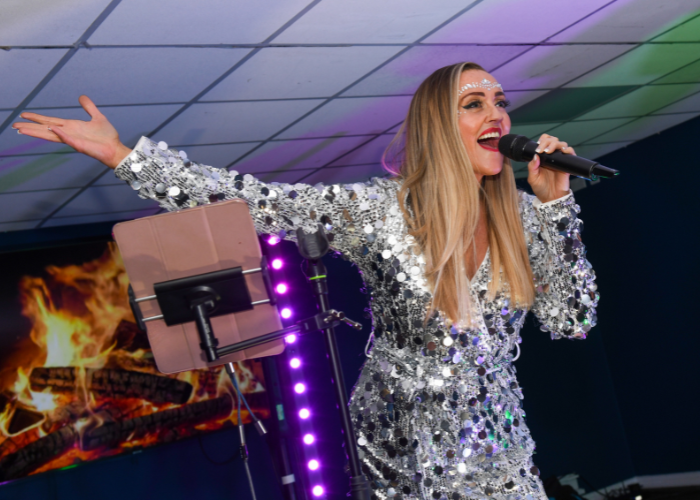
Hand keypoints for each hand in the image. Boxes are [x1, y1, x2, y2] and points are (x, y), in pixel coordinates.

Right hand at [12, 95, 131, 168]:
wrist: (115, 148)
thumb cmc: (107, 137)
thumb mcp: (97, 117)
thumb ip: (89, 107)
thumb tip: (82, 96)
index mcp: (71, 127)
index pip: (50, 121)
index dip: (37, 118)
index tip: (23, 115)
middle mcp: (69, 133)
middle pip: (46, 129)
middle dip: (30, 127)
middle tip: (15, 126)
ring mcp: (73, 140)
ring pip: (51, 135)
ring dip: (37, 133)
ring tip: (22, 130)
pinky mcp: (79, 146)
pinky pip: (68, 139)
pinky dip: (60, 135)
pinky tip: (52, 129)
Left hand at [527, 134, 573, 203]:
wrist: (551, 198)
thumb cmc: (541, 189)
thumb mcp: (532, 178)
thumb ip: (532, 167)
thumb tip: (535, 156)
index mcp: (542, 158)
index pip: (544, 142)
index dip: (542, 140)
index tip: (538, 146)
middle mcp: (551, 157)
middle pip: (553, 140)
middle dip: (548, 141)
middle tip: (543, 150)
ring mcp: (560, 160)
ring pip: (562, 144)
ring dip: (556, 144)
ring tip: (549, 151)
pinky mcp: (567, 165)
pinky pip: (571, 153)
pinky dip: (568, 150)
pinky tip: (563, 151)